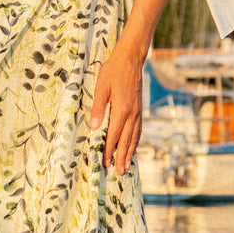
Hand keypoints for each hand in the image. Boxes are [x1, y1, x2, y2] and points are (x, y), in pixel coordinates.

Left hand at [90, 42, 143, 173]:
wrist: (130, 59)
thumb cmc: (113, 71)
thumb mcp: (101, 87)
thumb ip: (98, 108)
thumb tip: (94, 127)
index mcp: (122, 110)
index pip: (114, 135)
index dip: (109, 150)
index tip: (105, 163)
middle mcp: (132, 114)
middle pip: (126, 140)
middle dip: (122, 157)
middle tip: (118, 173)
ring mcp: (138, 112)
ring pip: (134, 137)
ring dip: (130, 152)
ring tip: (127, 166)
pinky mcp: (140, 109)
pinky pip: (138, 129)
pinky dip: (136, 141)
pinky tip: (134, 147)